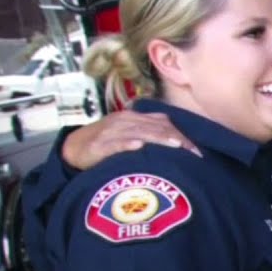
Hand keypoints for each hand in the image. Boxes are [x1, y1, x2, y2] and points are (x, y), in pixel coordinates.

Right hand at [62, 110, 199, 169]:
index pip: (164, 123)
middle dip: (177, 140)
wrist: (74, 147)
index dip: (182, 135)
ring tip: (175, 145)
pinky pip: (114, 143)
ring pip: (139, 133)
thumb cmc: (107, 142)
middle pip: (156, 128)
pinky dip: (126, 144)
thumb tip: (177, 140)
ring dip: (158, 139)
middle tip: (194, 152)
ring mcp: (112, 132)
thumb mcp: (129, 134)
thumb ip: (149, 133)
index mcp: (135, 118)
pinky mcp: (99, 144)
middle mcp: (126, 121)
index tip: (197, 150)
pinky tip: (137, 146)